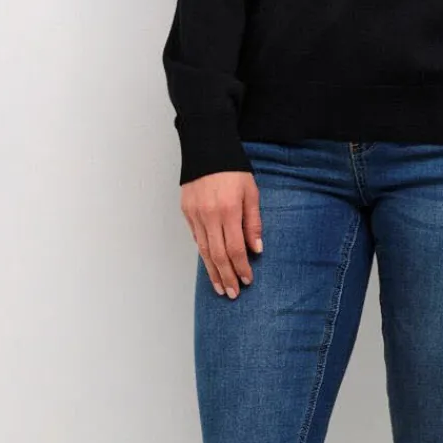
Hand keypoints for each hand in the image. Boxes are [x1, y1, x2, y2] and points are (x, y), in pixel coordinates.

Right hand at [181, 170, 263, 298]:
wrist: (207, 148)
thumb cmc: (233, 169)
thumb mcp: (251, 192)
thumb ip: (253, 222)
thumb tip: (256, 249)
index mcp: (228, 210)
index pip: (235, 249)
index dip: (241, 268)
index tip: (247, 281)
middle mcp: (209, 216)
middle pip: (217, 255)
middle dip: (226, 277)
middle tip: (232, 294)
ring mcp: (195, 215)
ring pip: (204, 251)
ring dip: (212, 272)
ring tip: (219, 287)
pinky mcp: (186, 212)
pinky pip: (196, 238)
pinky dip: (203, 254)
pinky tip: (210, 265)